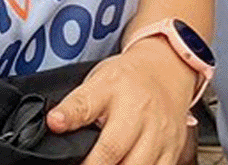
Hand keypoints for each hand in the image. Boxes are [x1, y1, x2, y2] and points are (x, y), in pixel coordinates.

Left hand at [45, 38, 197, 164]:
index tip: (56, 124)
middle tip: (81, 164)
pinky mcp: (173, 149)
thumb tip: (54, 123)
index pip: (85, 105)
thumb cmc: (127, 80)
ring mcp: (159, 132)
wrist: (167, 71)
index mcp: (113, 89)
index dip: (68, 118)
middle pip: (112, 149)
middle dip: (93, 164)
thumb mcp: (97, 81)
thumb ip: (76, 105)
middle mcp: (139, 112)